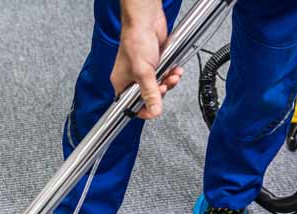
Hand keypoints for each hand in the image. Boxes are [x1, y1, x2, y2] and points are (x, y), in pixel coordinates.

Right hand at [110, 2, 183, 119]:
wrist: (146, 20)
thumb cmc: (135, 41)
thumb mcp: (143, 72)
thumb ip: (150, 93)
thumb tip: (154, 111)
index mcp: (122, 83)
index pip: (131, 105)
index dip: (143, 110)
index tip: (154, 110)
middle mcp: (132, 78)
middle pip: (148, 96)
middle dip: (160, 91)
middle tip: (164, 85)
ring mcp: (144, 71)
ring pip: (159, 86)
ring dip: (169, 82)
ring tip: (172, 75)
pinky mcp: (155, 64)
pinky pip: (165, 75)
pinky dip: (171, 73)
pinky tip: (174, 69)